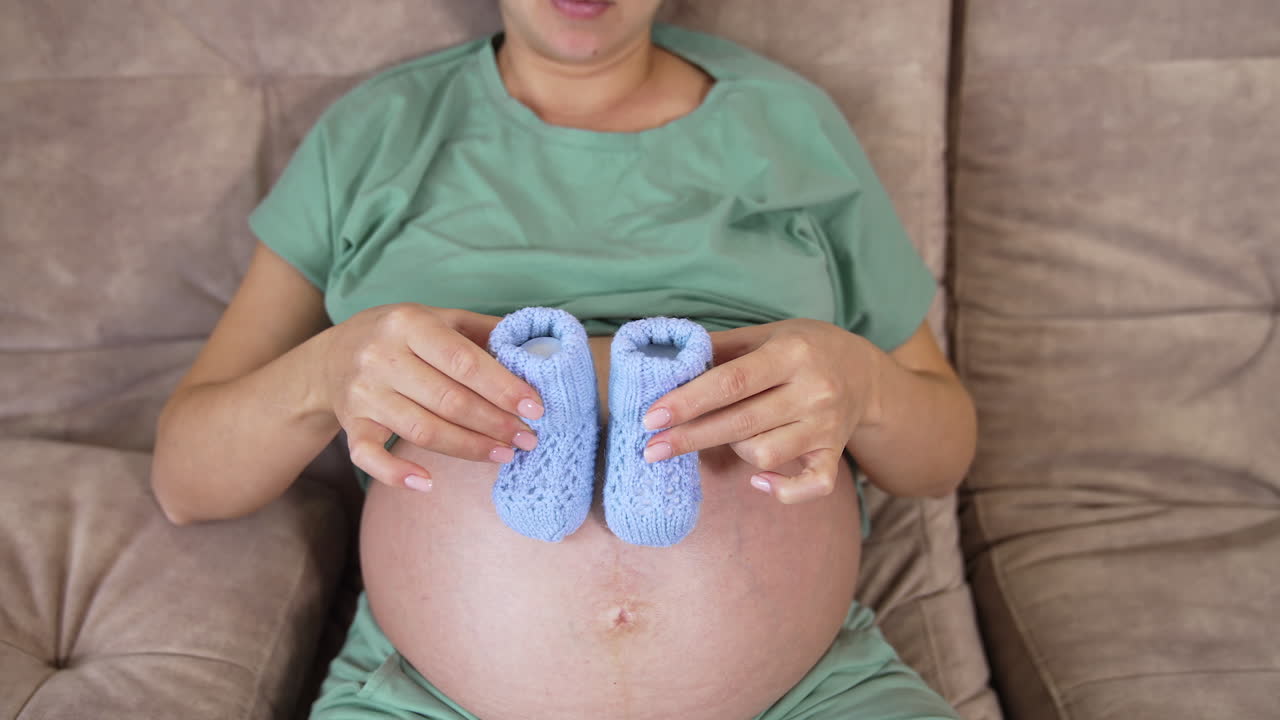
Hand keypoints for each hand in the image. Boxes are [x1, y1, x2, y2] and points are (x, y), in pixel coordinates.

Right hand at [318, 303, 543, 490]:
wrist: (333, 354)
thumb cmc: (402, 336)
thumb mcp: (439, 318)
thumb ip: (484, 331)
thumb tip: (537, 348)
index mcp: (410, 324)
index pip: (464, 361)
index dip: (503, 388)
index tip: (535, 408)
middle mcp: (383, 356)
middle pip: (449, 400)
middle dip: (495, 423)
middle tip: (528, 438)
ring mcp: (363, 393)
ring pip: (422, 430)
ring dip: (468, 448)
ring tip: (503, 454)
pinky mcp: (350, 423)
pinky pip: (370, 455)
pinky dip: (396, 473)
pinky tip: (427, 482)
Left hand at [642, 319, 881, 503]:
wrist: (866, 374)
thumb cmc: (805, 349)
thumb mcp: (767, 334)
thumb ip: (721, 347)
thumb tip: (667, 361)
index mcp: (791, 353)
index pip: (732, 381)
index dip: (688, 401)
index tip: (652, 418)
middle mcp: (813, 391)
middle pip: (741, 422)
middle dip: (690, 438)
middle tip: (650, 450)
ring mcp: (826, 427)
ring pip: (765, 453)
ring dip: (734, 450)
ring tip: (727, 436)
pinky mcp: (834, 455)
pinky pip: (811, 486)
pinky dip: (783, 491)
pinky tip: (758, 481)